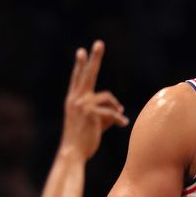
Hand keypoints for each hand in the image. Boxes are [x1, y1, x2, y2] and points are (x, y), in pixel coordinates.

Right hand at [61, 40, 128, 159]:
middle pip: (88, 74)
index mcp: (73, 100)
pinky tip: (123, 124)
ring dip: (115, 109)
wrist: (73, 153)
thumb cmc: (82, 141)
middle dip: (94, 58)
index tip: (81, 51)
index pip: (78, 79)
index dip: (80, 65)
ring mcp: (82, 104)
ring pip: (108, 98)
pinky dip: (119, 119)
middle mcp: (76, 99)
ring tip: (119, 118)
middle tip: (99, 43)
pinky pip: (112, 112)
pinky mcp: (91, 112)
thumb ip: (103, 113)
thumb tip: (119, 111)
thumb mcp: (92, 123)